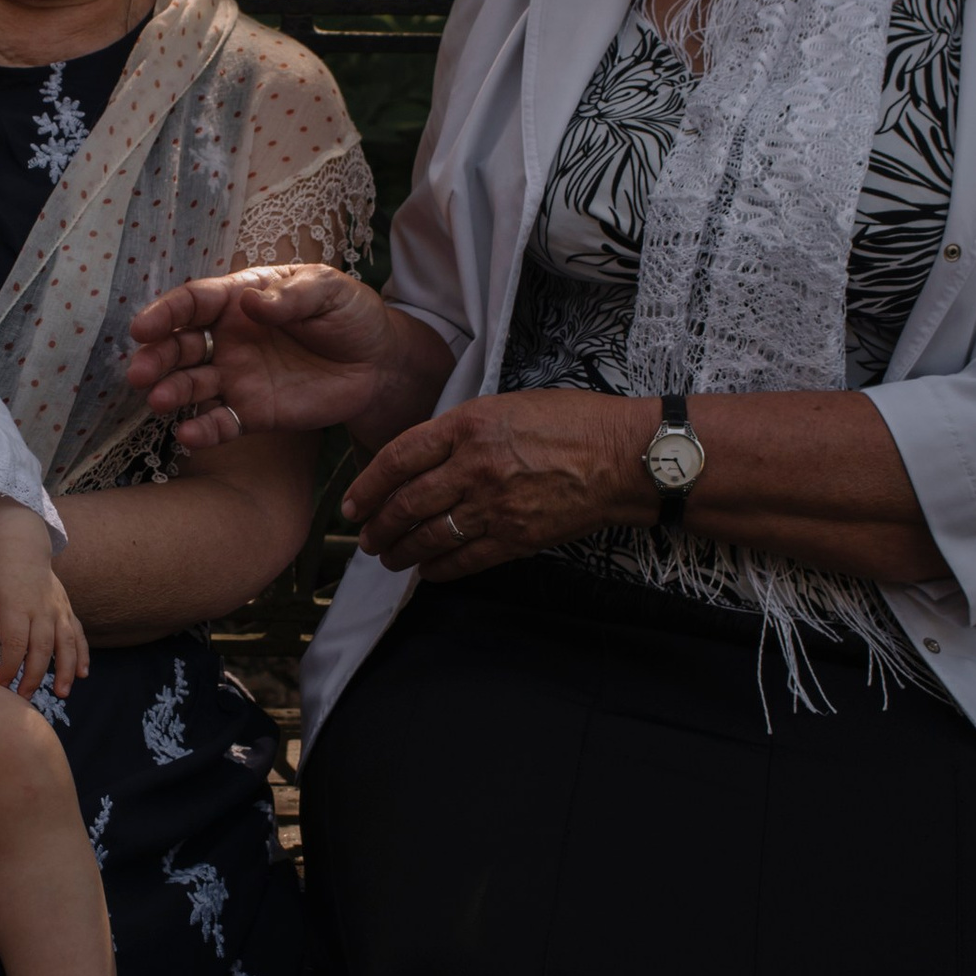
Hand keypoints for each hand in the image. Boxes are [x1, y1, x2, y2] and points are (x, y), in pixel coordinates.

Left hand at [0, 542, 88, 701]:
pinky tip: (83, 674)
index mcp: (15, 607)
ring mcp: (57, 610)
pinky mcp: (67, 610)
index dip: (9, 667)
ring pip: (66, 644)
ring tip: (62, 693)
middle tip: (24, 697)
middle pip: (41, 648)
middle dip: (34, 676)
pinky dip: (83, 654)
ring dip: (65, 670)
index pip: (14, 644)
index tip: (1, 684)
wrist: (21, 550)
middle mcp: (40, 610)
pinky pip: (78, 634)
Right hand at [125, 263, 409, 452]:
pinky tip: (190, 436)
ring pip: (192, 385)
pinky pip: (222, 423)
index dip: (166, 314)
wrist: (379, 362)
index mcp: (240, 300)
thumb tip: (250, 302)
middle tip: (139, 372)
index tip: (142, 328)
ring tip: (158, 400)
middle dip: (157, 357)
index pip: (194, 303)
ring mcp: (237, 377)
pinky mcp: (253, 412)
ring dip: (171, 392)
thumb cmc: (350, 315)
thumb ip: (292, 295)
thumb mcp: (329, 290)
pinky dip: (204, 431)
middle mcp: (228, 339)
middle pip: (181, 345)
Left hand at [343, 390, 643, 577]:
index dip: (367, 485)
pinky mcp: (516, 538)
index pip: (398, 458)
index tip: (352, 502)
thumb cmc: (574, 422)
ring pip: (429, 536)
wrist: (624, 457)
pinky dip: (439, 568)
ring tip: (388, 557)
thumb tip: (426, 456)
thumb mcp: (507, 405)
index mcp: (468, 425)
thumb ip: (463, 429)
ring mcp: (494, 506)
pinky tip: (427, 570)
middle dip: (378, 526)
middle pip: (407, 503)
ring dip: (401, 551)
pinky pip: (464, 559)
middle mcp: (474, 467)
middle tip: (365, 537)